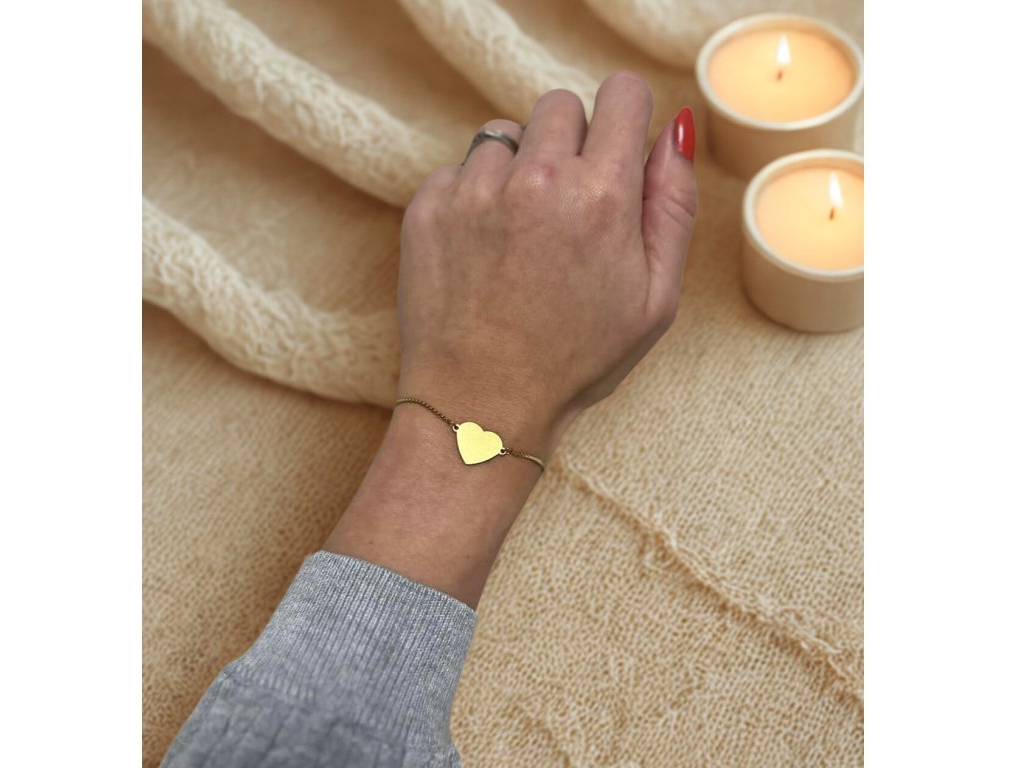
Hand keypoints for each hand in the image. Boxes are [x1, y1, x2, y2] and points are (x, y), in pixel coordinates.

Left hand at [397, 71, 696, 457]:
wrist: (481, 407)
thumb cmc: (575, 361)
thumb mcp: (655, 299)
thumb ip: (673, 205)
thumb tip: (675, 128)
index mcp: (602, 197)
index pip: (622, 93)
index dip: (626, 120)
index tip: (615, 154)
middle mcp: (535, 180)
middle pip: (561, 106)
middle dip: (571, 145)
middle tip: (567, 210)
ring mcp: (474, 191)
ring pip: (505, 134)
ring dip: (518, 169)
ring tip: (521, 236)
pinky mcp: (428, 208)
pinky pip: (459, 169)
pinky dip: (473, 197)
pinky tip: (484, 252)